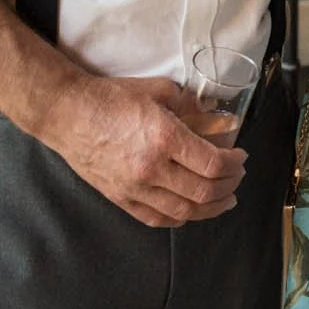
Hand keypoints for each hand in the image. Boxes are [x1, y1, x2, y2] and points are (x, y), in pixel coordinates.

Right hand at [37, 74, 245, 227]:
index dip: (234, 164)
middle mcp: (152, 169)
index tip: (241, 157)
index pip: (212, 164)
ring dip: (211, 208)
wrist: (68, 114)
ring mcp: (135, 188)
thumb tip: (212, 116)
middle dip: (229, 186)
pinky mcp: (120, 198)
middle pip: (204, 192)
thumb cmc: (111, 98)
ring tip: (224, 199)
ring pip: (184, 211)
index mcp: (165, 138)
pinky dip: (180, 218)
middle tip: (237, 176)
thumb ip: (189, 104)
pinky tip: (190, 212)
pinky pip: (157, 218)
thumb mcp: (158, 90)